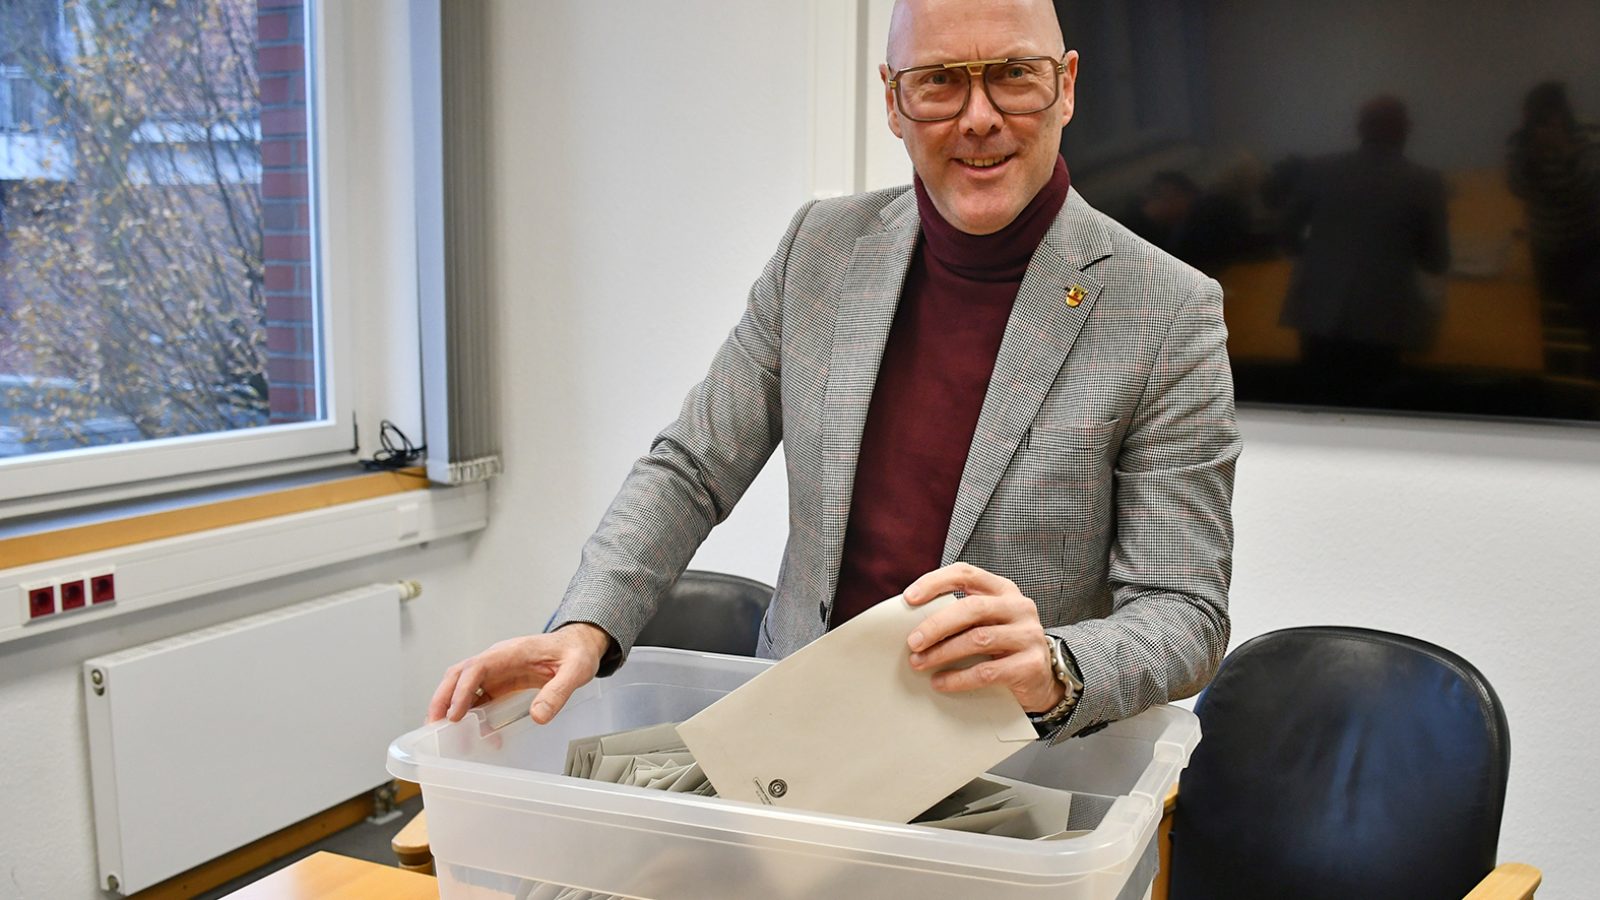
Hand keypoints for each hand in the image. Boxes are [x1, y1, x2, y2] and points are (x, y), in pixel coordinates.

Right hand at [426, 622, 611, 724]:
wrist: (579, 645)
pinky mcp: (500, 683)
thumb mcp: (576, 671)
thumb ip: (558, 692)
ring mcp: (496, 671)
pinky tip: (476, 734)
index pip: (476, 668)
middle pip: (458, 675)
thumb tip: (538, 716)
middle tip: (434, 726)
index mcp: (511, 652)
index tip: (455, 715)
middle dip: (442, 699)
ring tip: (445, 735)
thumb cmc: (576, 653)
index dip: (462, 690)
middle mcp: (497, 660)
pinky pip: (478, 698)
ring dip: (450, 708)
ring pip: (462, 686)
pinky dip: (470, 714)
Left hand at [902, 562, 1064, 713]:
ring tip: (919, 663)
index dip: (935, 583)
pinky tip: (940, 682)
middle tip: (913, 642)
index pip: (966, 574)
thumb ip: (960, 616)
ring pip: (979, 639)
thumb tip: (913, 624)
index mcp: (1003, 590)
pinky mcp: (1031, 665)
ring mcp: (1029, 635)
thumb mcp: (987, 623)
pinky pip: (988, 671)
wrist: (1043, 680)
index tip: (908, 598)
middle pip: (972, 607)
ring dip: (943, 652)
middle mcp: (1019, 607)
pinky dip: (958, 678)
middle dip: (936, 624)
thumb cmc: (1003, 647)